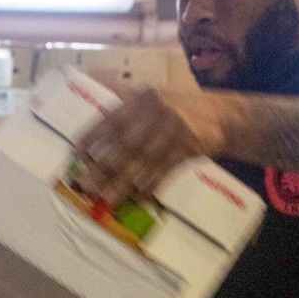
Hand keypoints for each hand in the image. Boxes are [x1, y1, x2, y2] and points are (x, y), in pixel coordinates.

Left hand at [79, 87, 228, 206]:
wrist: (223, 115)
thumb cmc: (181, 109)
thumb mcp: (155, 99)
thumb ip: (129, 109)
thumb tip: (97, 125)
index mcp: (141, 99)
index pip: (111, 118)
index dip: (92, 136)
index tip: (75, 154)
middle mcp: (154, 111)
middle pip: (124, 143)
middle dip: (103, 167)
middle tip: (86, 185)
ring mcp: (172, 129)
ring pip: (142, 160)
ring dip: (123, 182)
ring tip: (108, 198)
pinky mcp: (188, 146)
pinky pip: (164, 169)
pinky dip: (151, 184)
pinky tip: (139, 198)